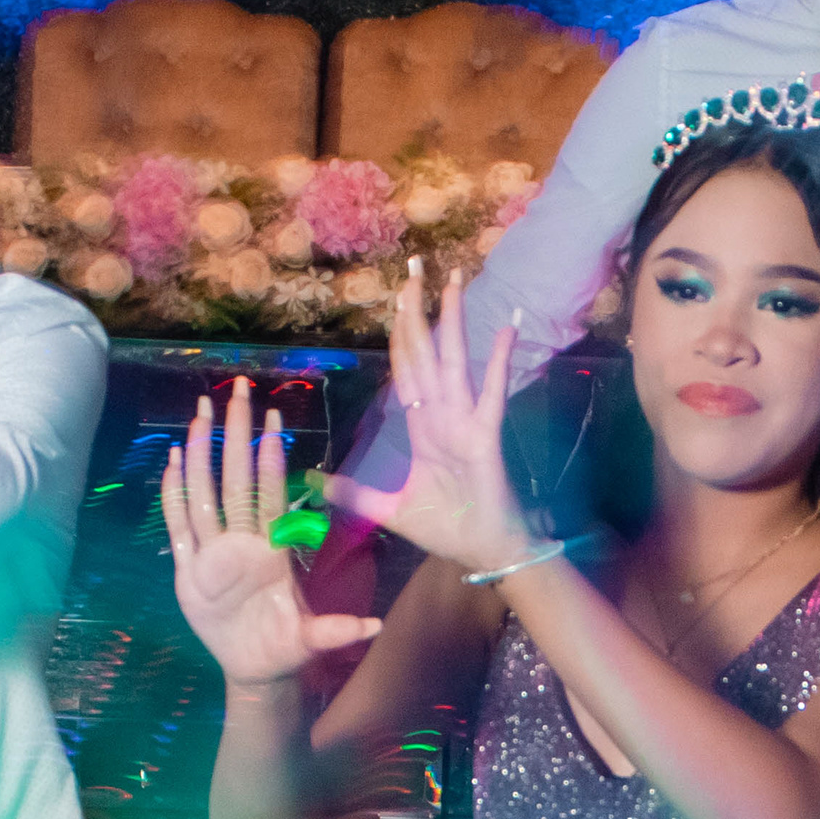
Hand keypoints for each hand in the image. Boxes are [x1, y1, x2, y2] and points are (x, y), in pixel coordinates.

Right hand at [162, 377, 383, 686]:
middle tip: (238, 389)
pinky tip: (172, 461)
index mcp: (271, 552)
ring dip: (200, 453)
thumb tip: (375, 628)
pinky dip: (173, 496)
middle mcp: (241, 544)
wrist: (256, 671)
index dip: (270, 458)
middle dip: (235, 434)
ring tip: (200, 412)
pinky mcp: (188, 574)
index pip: (269, 495)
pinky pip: (178, 527)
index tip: (274, 417)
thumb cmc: (286, 648)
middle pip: (234, 479)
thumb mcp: (313, 640)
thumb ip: (337, 631)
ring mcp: (212, 555)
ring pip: (203, 494)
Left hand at [329, 255, 539, 574]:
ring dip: (453, 320)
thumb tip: (314, 482)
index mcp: (424, 428)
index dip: (401, 335)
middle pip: (427, 352)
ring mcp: (466, 422)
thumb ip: (353, 493)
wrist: (484, 552)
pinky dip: (499, 360)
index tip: (397, 301)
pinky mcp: (485, 436)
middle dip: (420, 311)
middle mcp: (444, 416)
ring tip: (452, 280)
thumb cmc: (447, 528)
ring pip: (454, 361)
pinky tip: (506, 327)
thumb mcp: (387, 509)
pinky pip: (492, 392)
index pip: (408, 370)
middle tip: (415, 267)